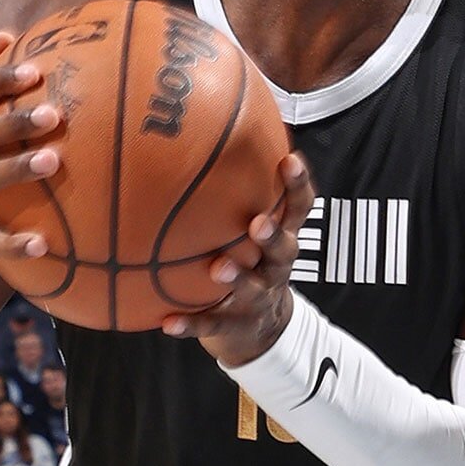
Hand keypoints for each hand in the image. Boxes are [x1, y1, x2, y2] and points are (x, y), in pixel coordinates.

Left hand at [162, 155, 312, 366]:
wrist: (258, 331)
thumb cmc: (250, 263)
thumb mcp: (251, 233)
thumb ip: (237, 195)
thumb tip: (206, 134)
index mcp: (280, 239)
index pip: (297, 208)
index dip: (297, 186)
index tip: (289, 161)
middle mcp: (274, 267)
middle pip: (284, 249)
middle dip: (272, 236)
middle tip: (258, 223)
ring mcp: (256, 299)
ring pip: (251, 288)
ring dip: (237, 277)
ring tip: (218, 267)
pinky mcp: (233, 326)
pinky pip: (210, 325)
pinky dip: (190, 325)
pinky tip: (167, 323)